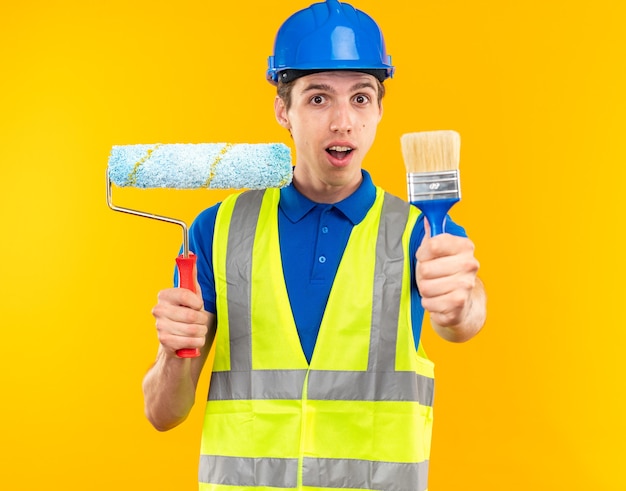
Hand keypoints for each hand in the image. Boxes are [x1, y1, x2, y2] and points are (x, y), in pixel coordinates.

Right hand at [151, 265, 209, 356]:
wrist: (176, 343)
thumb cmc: (186, 316)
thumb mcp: (191, 295)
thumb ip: (191, 277)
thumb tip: (192, 255)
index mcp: (165, 296)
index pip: (185, 295)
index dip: (197, 302)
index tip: (199, 305)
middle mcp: (159, 310)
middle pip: (192, 316)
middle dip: (202, 320)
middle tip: (199, 321)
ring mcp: (160, 326)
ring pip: (193, 330)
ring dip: (200, 332)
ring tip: (196, 331)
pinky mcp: (164, 342)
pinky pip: (191, 341)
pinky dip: (197, 342)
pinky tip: (191, 341)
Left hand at [415, 219, 480, 334]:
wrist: (461, 303)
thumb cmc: (445, 273)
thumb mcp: (439, 251)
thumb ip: (432, 233)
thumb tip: (427, 217)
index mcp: (464, 246)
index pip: (432, 244)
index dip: (423, 252)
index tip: (426, 256)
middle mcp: (469, 264)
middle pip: (425, 268)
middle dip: (422, 275)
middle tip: (431, 276)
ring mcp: (466, 285)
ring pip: (426, 286)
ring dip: (425, 290)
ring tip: (435, 288)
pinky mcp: (459, 303)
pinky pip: (429, 302)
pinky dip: (429, 303)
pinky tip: (438, 300)